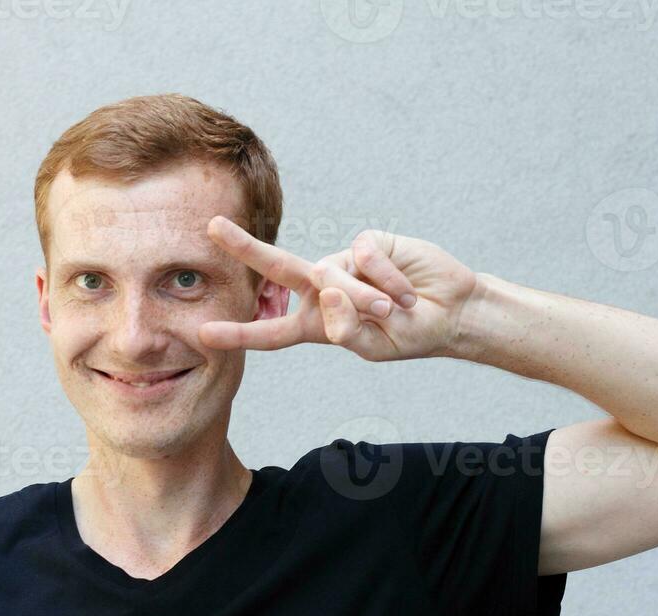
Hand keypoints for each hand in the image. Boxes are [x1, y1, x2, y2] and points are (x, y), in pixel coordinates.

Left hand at [200, 215, 477, 360]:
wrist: (453, 312)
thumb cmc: (411, 335)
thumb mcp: (374, 347)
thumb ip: (346, 330)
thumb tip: (326, 291)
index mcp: (318, 323)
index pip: (272, 332)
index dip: (240, 334)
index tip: (204, 334)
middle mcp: (324, 289)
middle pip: (277, 269)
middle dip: (245, 247)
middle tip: (212, 227)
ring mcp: (345, 263)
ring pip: (332, 274)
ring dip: (363, 296)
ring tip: (392, 309)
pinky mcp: (368, 244)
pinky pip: (363, 256)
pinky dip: (385, 277)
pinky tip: (405, 289)